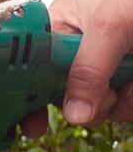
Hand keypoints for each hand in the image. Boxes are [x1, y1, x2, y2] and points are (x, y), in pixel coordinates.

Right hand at [20, 0, 132, 137]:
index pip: (33, 67)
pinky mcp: (127, 76)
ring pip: (99, 104)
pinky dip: (132, 99)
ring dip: (119, 102)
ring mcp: (106, 65)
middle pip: (66, 93)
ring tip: (132, 79)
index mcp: (60, 27)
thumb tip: (73, 114)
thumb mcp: (109, 27)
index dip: (29, 96)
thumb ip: (87, 70)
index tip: (33, 125)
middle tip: (98, 105)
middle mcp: (79, 50)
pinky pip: (123, 104)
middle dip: (85, 102)